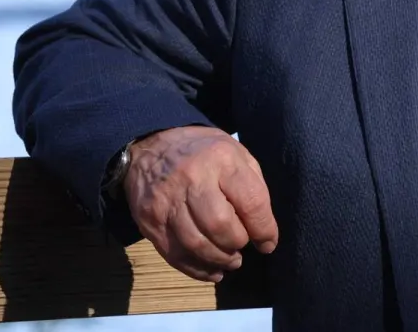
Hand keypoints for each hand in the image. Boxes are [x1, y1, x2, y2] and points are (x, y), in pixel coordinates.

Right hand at [123, 125, 278, 282]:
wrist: (151, 146)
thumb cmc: (204, 152)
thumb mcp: (237, 153)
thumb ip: (252, 186)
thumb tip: (263, 229)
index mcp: (222, 160)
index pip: (250, 202)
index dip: (263, 229)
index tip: (268, 243)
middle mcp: (192, 179)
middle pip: (220, 225)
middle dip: (237, 243)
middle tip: (243, 248)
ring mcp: (166, 202)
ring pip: (196, 244)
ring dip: (219, 260)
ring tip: (231, 261)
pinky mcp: (149, 221)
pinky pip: (174, 254)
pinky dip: (196, 269)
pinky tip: (212, 270)